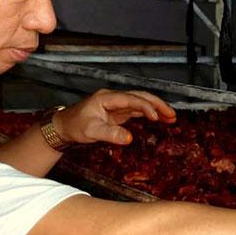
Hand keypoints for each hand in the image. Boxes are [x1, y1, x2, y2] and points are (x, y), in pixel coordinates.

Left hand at [55, 89, 175, 145]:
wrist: (63, 127)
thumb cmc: (74, 126)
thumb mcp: (92, 132)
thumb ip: (110, 134)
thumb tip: (129, 138)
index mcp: (107, 98)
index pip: (132, 99)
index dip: (146, 107)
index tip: (157, 117)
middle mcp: (114, 98)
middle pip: (141, 96)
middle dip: (158, 104)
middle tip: (172, 115)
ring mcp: (116, 105)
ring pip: (141, 102)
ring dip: (156, 108)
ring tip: (171, 117)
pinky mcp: (118, 112)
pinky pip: (137, 110)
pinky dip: (149, 114)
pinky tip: (158, 119)